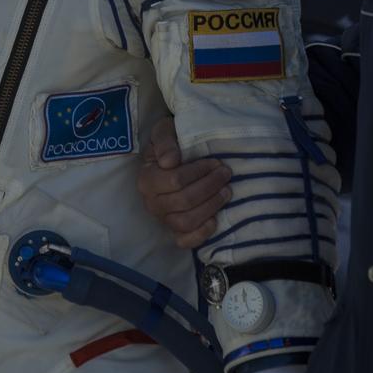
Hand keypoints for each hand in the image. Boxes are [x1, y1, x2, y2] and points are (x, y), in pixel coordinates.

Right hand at [137, 115, 230, 247]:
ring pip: (187, 221)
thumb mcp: (164, 131)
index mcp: (146, 179)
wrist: (172, 154)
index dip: (199, 172)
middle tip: (225, 174)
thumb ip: (165, 141)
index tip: (215, 162)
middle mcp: (151, 202)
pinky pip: (185, 241)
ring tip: (226, 191)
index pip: (175, 181)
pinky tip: (215, 220)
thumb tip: (170, 161)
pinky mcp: (174, 230)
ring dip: (211, 206)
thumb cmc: (171, 142)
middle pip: (184, 201)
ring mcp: (163, 218)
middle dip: (210, 186)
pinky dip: (201, 234)